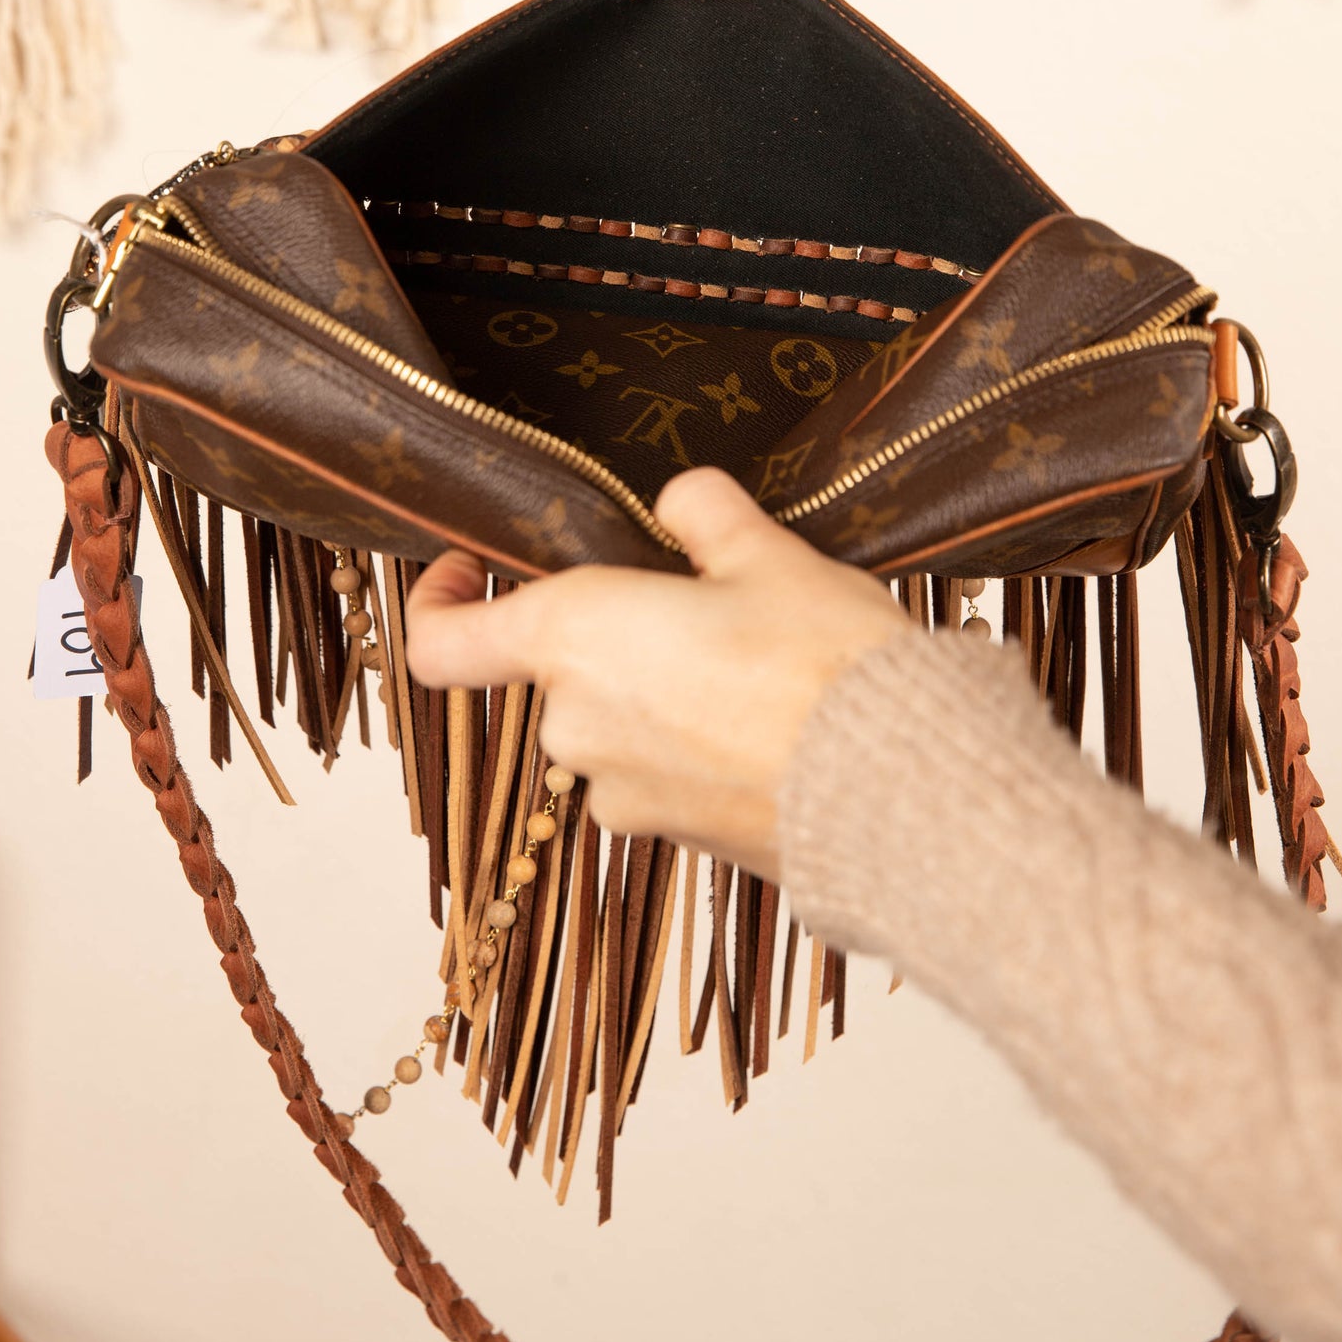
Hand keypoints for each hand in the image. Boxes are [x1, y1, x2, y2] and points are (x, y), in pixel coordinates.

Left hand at [405, 468, 904, 879]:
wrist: (903, 792)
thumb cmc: (826, 667)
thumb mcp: (769, 553)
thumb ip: (704, 515)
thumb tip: (681, 501)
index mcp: (573, 640)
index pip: (443, 644)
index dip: (438, 602)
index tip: (468, 567)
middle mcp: (577, 726)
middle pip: (556, 671)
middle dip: (617, 636)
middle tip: (703, 601)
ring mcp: (622, 795)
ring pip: (615, 724)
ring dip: (662, 692)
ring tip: (757, 663)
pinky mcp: (675, 840)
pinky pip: (661, 774)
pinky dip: (697, 746)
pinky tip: (772, 722)